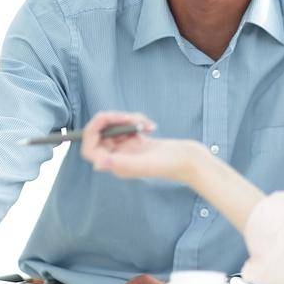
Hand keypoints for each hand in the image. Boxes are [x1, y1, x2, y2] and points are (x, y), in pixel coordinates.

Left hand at [79, 110, 204, 182]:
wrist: (192, 161)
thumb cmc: (172, 165)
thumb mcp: (146, 164)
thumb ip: (121, 164)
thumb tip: (97, 164)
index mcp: (116, 166)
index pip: (90, 149)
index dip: (92, 130)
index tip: (106, 117)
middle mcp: (119, 158)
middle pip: (102, 134)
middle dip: (114, 121)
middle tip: (129, 118)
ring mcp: (129, 150)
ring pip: (116, 128)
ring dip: (128, 119)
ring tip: (144, 122)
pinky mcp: (139, 142)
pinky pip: (129, 126)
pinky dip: (137, 121)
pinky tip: (149, 126)